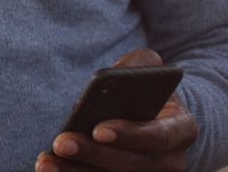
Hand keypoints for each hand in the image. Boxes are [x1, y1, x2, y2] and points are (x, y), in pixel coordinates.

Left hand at [36, 49, 198, 171]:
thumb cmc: (144, 90)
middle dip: (94, 155)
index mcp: (182, 129)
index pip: (159, 137)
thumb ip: (138, 65)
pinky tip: (49, 168)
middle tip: (61, 143)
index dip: (129, 135)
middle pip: (133, 166)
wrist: (151, 117)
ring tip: (45, 161)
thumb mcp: (146, 70)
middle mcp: (172, 161)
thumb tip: (113, 76)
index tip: (97, 129)